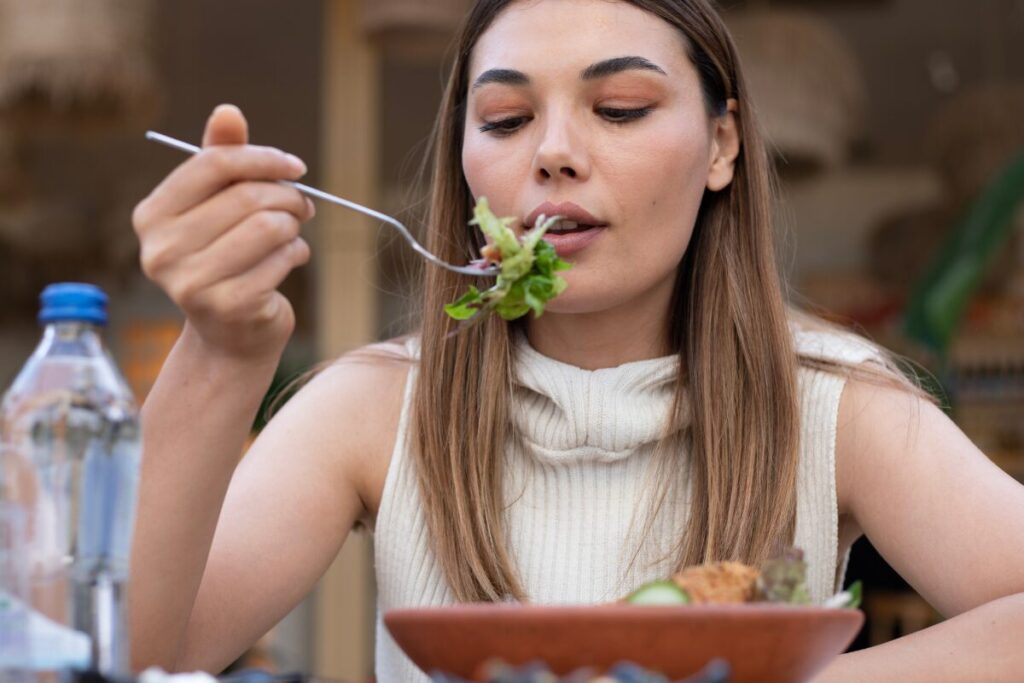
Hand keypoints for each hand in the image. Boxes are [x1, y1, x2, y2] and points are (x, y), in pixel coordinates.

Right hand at [133, 105, 314, 359]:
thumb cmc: (225, 258)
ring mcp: (191, 282)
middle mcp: (161, 250)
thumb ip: (220, 158)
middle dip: (287, 196)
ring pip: (269, 226)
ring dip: (294, 226)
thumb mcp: (217, 207)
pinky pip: (282, 260)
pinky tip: (292, 259)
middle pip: (246, 196)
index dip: (262, 158)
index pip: (213, 164)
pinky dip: (297, 254)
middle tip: (304, 205)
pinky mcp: (228, 306)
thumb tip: (228, 110)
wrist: (230, 335)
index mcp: (151, 216)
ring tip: (294, 233)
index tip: (295, 166)